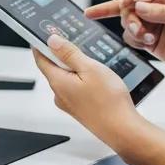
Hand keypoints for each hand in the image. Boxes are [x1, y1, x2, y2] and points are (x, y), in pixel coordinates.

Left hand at [33, 35, 147, 152]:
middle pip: (53, 68)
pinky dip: (81, 79)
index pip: (40, 58)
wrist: (124, 131)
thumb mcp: (90, 68)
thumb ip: (69, 53)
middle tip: (72, 41)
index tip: (44, 33)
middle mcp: (59, 94)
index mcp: (57, 82)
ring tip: (90, 60)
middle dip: (61, 54)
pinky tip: (96, 78)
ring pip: (66, 78)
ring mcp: (69, 104)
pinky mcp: (80, 109)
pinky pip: (75, 88)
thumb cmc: (109, 102)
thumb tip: (52, 41)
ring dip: (74, 67)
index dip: (41, 44)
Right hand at [85, 0, 164, 79]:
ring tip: (147, 38)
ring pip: (126, 21)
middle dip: (128, 17)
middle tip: (137, 28)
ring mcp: (150, 24)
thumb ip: (162, 12)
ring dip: (132, 30)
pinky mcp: (147, 39)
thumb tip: (138, 6)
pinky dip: (135, 41)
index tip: (124, 3)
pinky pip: (130, 37)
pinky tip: (148, 44)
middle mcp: (155, 7)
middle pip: (127, 4)